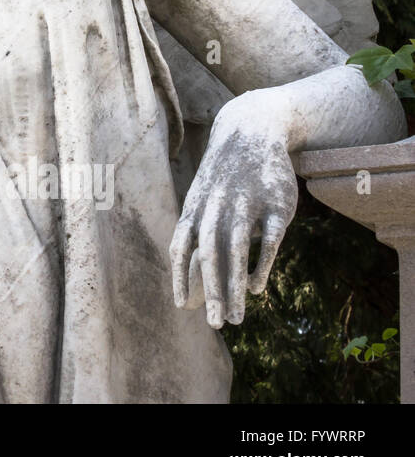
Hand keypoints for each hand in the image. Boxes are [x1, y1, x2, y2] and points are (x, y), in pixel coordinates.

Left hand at [169, 93, 297, 327]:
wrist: (251, 130)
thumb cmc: (224, 179)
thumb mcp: (204, 202)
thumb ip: (197, 238)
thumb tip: (188, 280)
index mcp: (196, 207)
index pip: (181, 245)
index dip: (180, 275)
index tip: (181, 307)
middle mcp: (217, 205)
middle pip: (210, 252)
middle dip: (212, 290)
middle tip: (216, 325)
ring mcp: (246, 202)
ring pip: (236, 247)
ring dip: (236, 284)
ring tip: (236, 317)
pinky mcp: (277, 202)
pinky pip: (268, 237)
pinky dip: (261, 263)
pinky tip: (258, 289)